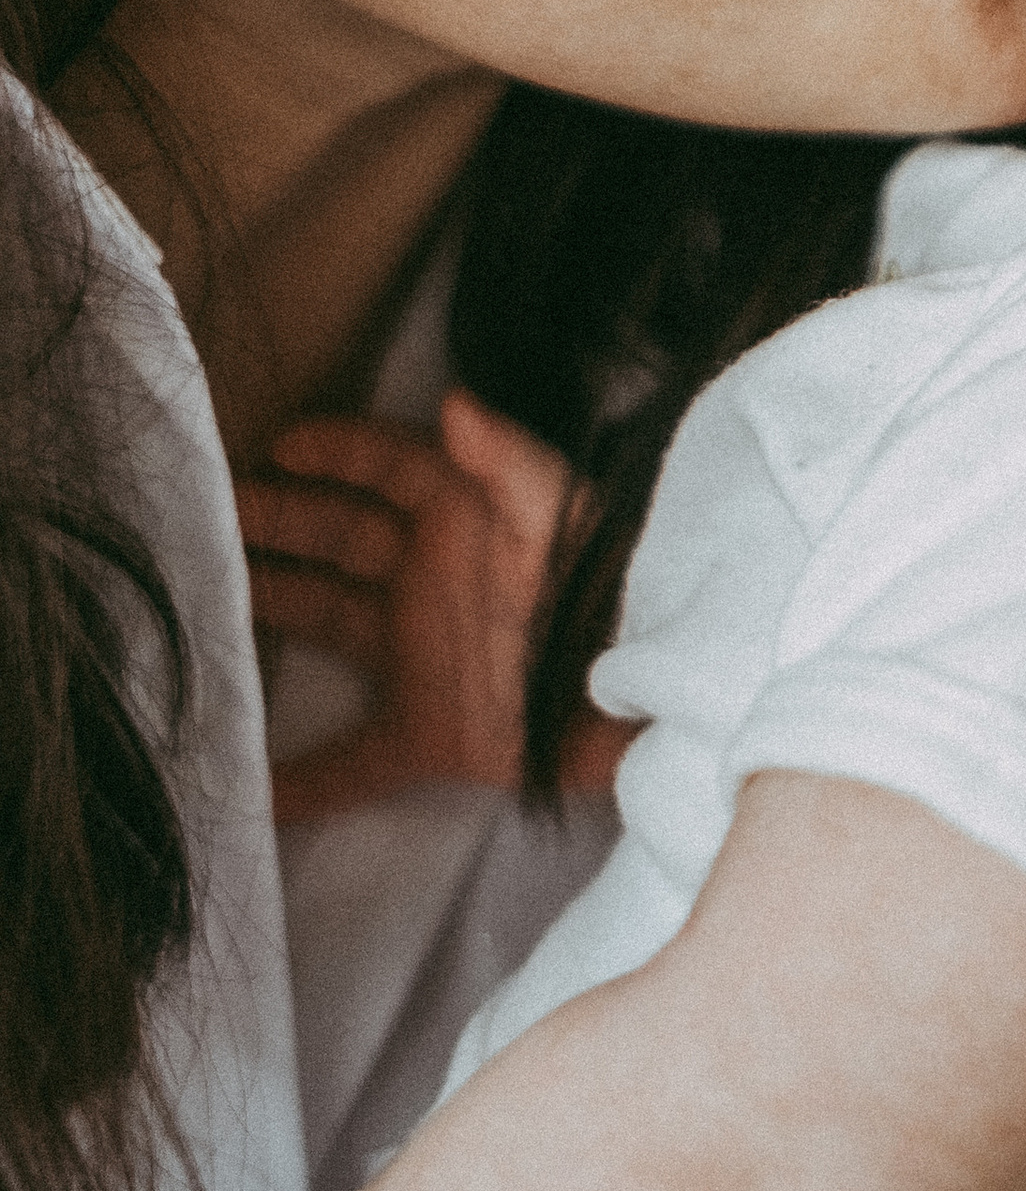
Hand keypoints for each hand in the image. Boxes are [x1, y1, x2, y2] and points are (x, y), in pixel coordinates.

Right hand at [244, 390, 632, 819]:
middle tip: (207, 518)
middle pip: (340, 537)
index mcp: (467, 521)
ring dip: (271, 609)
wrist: (660, 706)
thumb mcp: (567, 525)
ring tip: (200, 604)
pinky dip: (305, 779)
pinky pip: (355, 760)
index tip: (278, 446)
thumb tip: (453, 400)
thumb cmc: (618, 599)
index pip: (388, 467)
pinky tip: (254, 790)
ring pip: (330, 622)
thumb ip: (512, 464)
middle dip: (276, 520)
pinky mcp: (437, 736)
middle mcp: (436, 579)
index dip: (335, 450)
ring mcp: (430, 658)